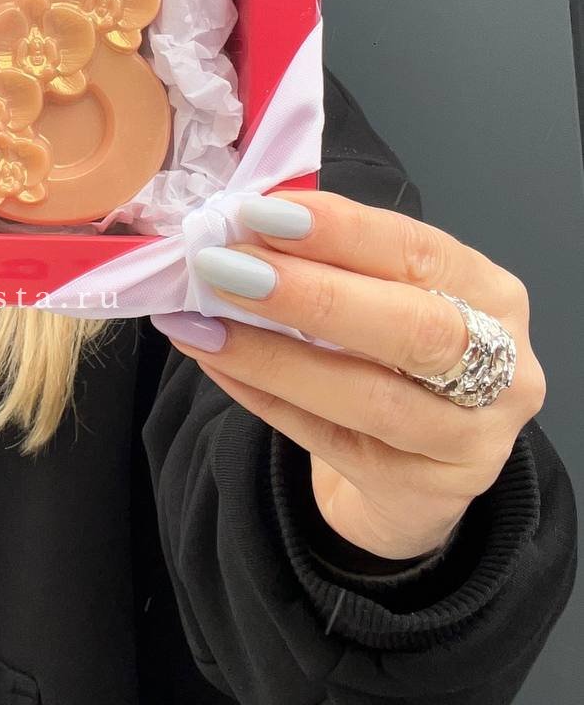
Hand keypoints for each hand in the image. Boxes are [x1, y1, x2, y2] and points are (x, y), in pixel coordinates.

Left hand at [165, 190, 545, 560]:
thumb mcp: (380, 298)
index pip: (419, 251)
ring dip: (273, 354)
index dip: (340, 230)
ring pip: (370, 397)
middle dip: (312, 293)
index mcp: (489, 293)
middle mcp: (502, 366)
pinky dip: (263, 396)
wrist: (409, 474)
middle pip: (414, 328)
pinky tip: (213, 361)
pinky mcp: (422, 493)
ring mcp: (468, 438)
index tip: (261, 211)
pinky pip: (327, 440)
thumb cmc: (392, 362)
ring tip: (202, 324)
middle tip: (226, 267)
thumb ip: (329, 262)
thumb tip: (240, 224)